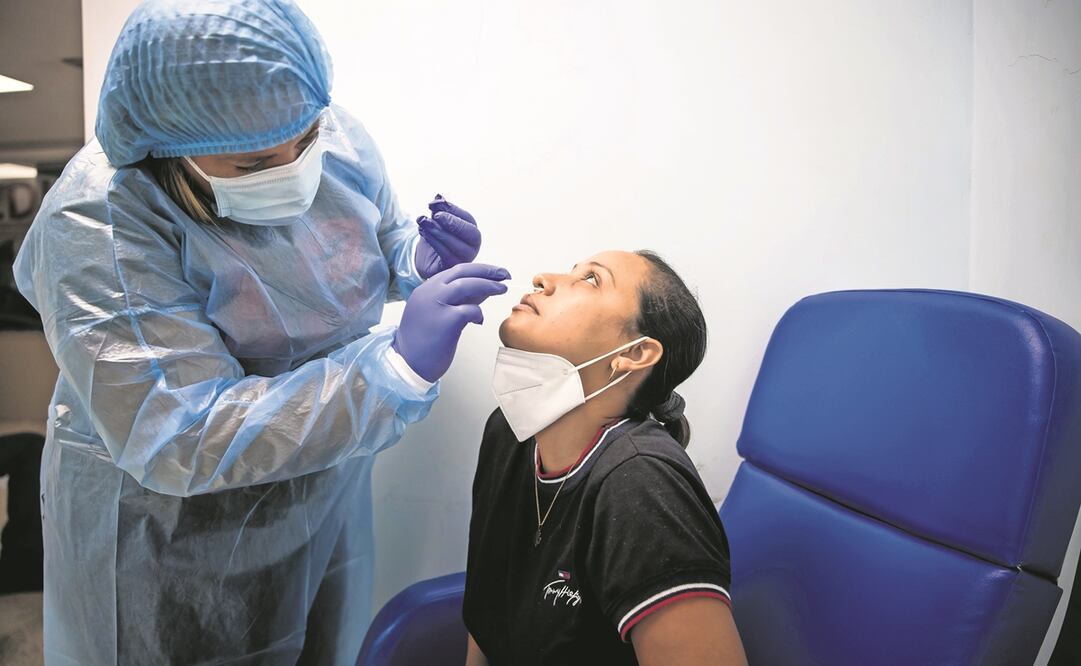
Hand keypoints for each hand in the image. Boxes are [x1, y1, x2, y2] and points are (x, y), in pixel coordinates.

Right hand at [393, 263, 509, 381]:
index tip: (493, 272)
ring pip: (467, 285)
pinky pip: (470, 310)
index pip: (455, 271)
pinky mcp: (446, 320)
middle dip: (487, 271)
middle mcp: (429, 292)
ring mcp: (436, 305)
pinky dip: (479, 313)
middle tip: (504, 274)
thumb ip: (456, 300)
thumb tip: (481, 290)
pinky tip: (479, 320)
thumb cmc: (422, 342)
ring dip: (488, 285)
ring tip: (502, 289)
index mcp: (426, 289)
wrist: (407, 364)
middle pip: (462, 272)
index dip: (477, 269)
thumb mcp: (436, 313)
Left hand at [414, 194, 482, 279]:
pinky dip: (433, 242)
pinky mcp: (453, 266)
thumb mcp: (437, 220)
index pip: (467, 218)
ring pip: (456, 244)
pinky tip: (423, 232)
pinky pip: (446, 254)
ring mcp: (465, 257)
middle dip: (452, 222)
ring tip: (423, 222)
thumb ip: (440, 209)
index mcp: (471, 230)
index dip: (452, 209)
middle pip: (470, 232)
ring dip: (438, 231)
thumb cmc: (436, 237)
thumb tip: (439, 196)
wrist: (427, 258)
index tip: (435, 203)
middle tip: (436, 215)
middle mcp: (473, 244)